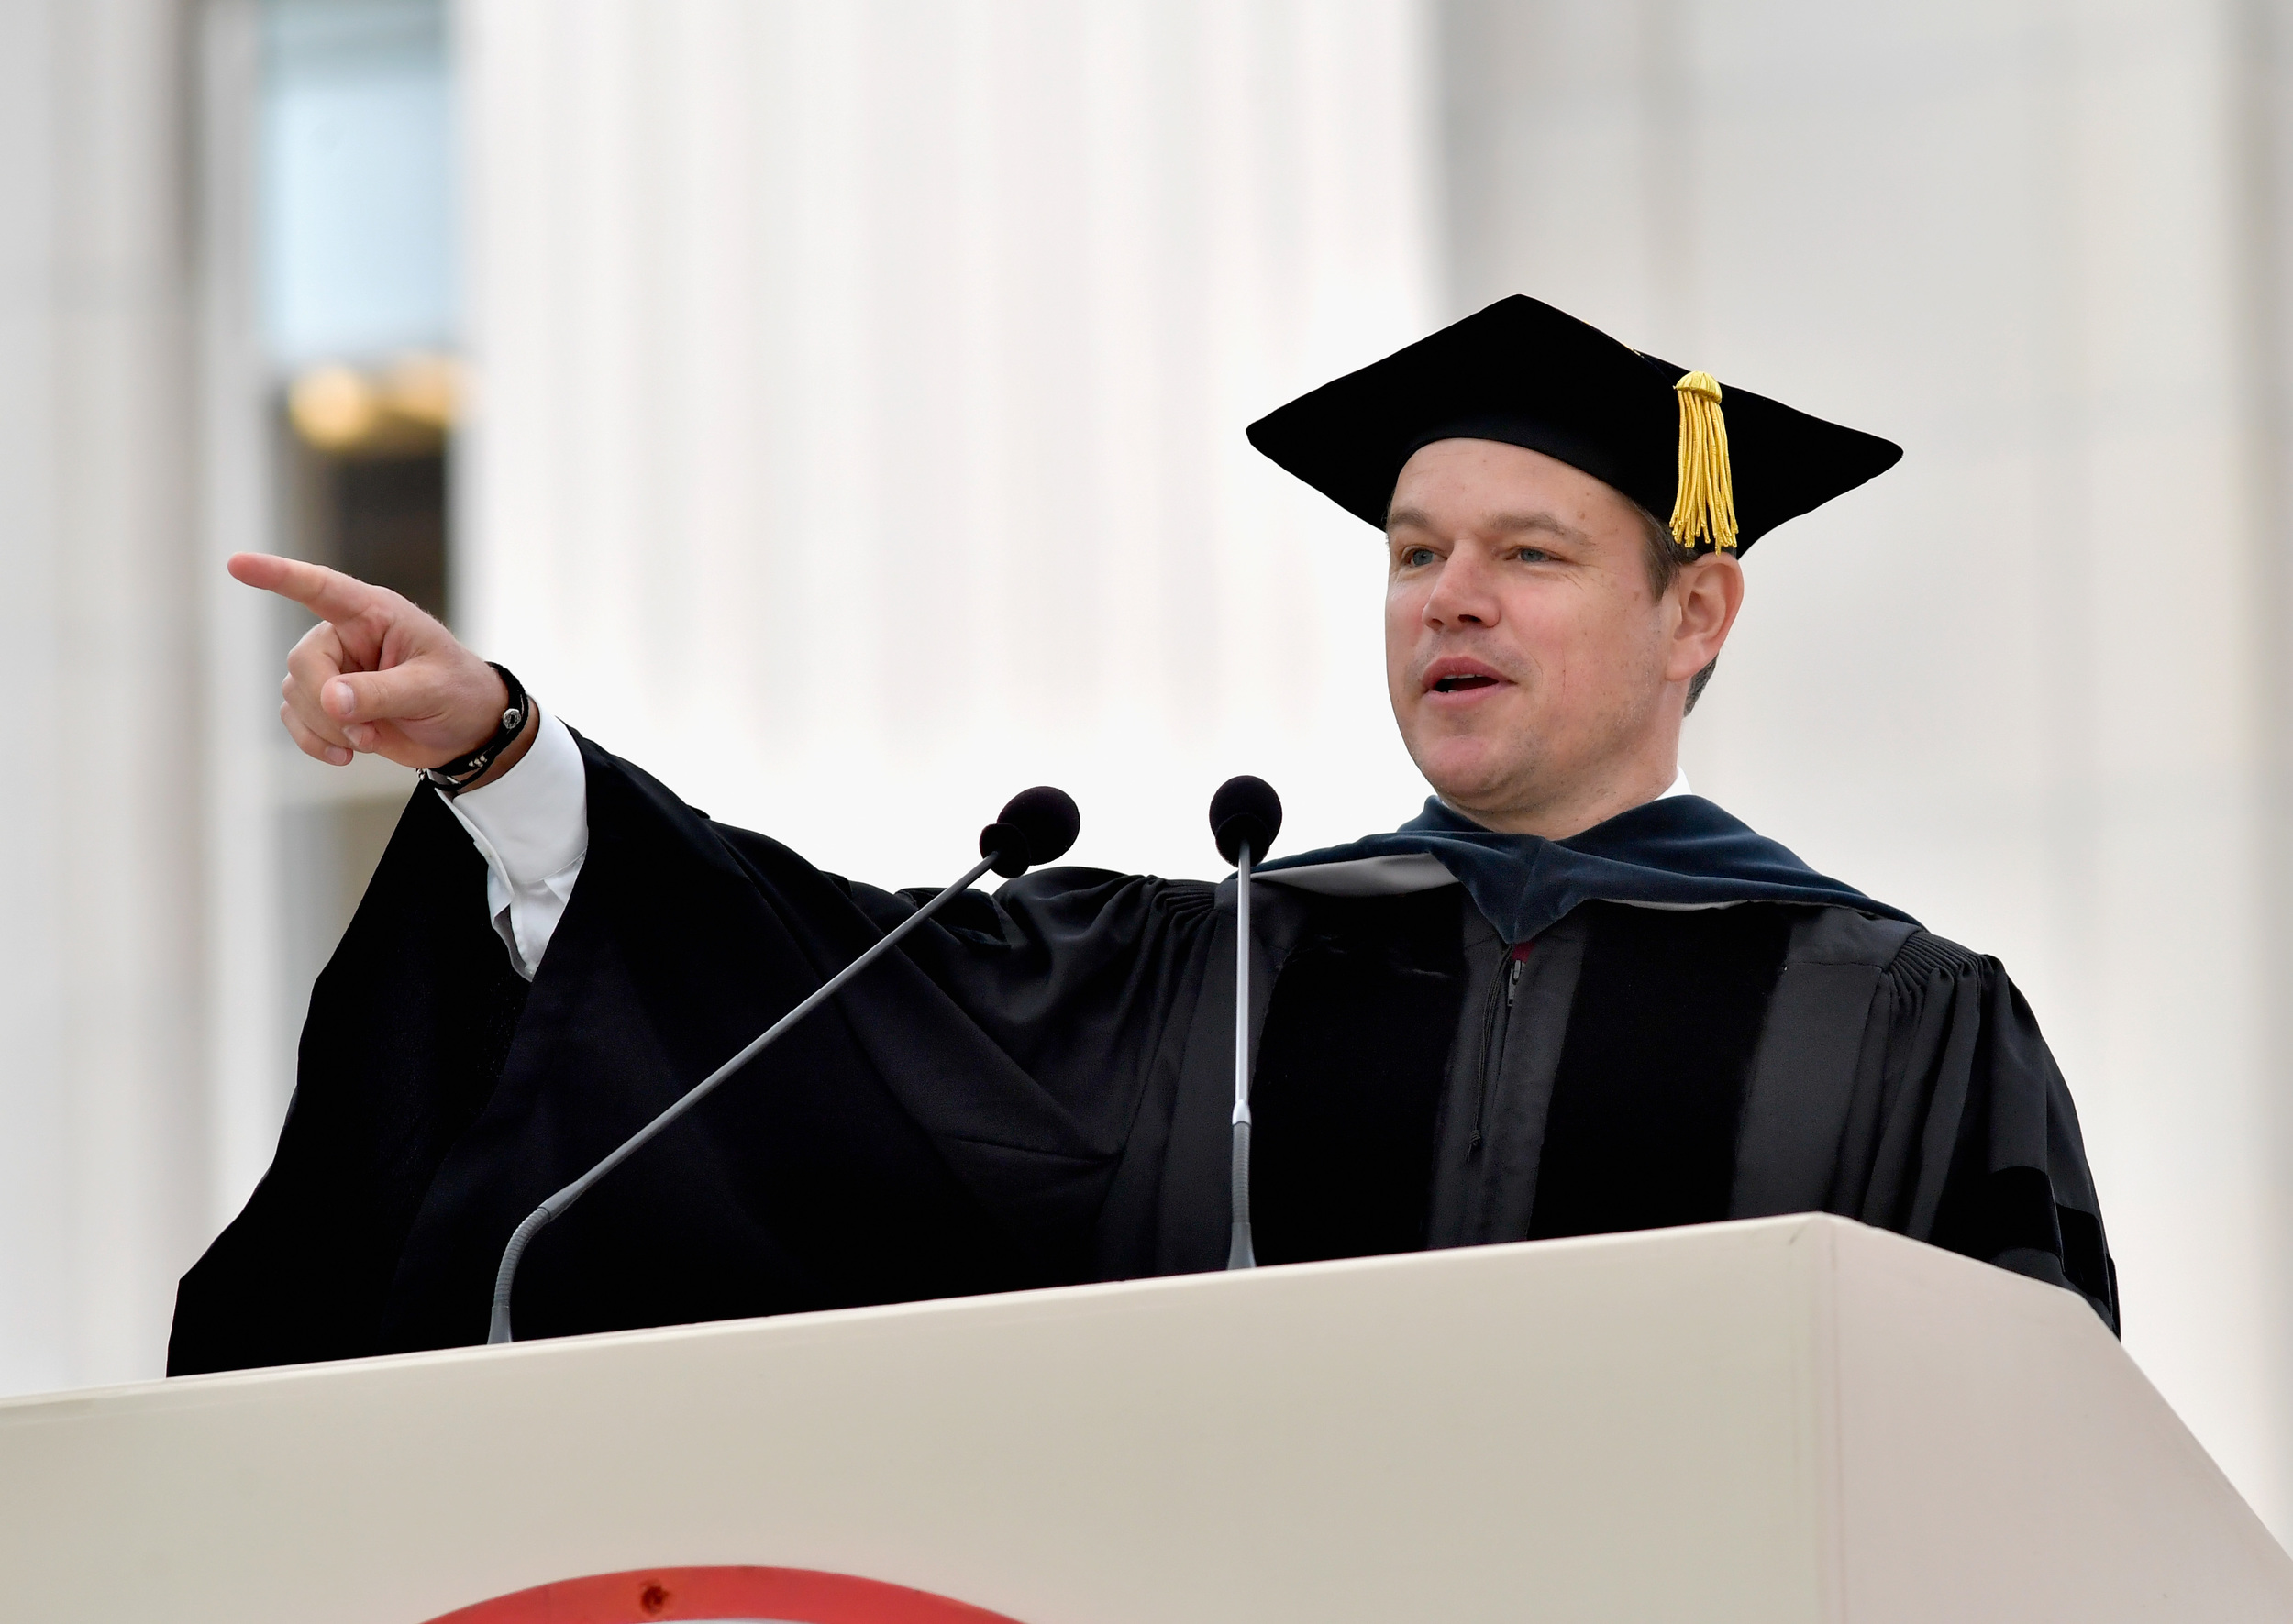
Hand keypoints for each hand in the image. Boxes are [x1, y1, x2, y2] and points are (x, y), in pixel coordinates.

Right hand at [229, 553, 534, 783]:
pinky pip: (294, 719)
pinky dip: (314, 742)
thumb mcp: (430, 690)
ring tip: (369, 740)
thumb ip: (381, 693)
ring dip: (326, 727)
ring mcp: (332, 669)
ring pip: (294, 694)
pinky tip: (346, 755)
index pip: (321, 587)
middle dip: (327, 704)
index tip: (237, 564)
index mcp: (374, 614)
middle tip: (366, 732)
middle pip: (303, 662)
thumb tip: (329, 699)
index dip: (279, 575)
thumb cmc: (458, 692)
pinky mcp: (325, 703)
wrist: (467, 730)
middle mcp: (345, 635)